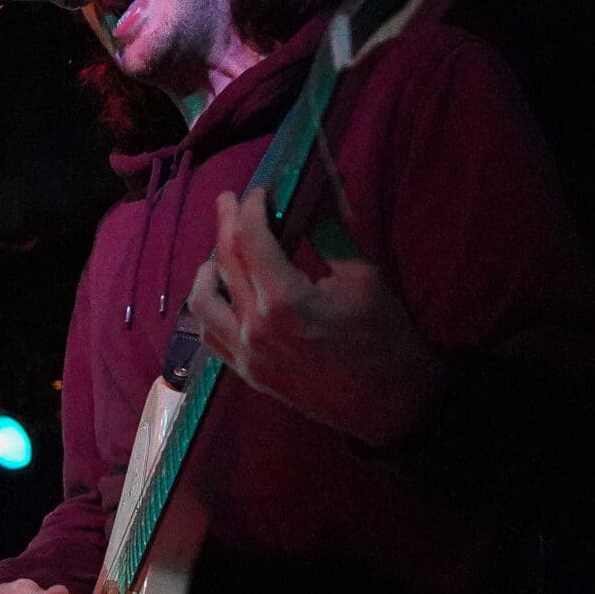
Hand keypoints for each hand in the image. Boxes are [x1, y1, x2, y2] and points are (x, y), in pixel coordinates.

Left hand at [186, 189, 444, 446]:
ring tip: (220, 253)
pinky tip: (223, 296)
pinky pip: (211, 337)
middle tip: (228, 200)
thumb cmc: (384, 337)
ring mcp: (246, 354)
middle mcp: (254, 327)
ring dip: (207, 271)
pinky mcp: (247, 374)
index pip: (251, 238)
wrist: (391, 403)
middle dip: (225, 224)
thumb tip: (313, 192)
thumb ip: (329, 233)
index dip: (251, 207)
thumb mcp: (363, 277)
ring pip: (203, 303)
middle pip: (224, 262)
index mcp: (284, 299)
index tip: (259, 190)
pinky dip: (210, 310)